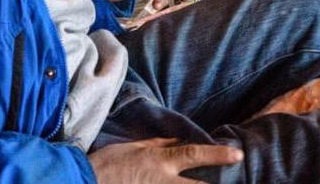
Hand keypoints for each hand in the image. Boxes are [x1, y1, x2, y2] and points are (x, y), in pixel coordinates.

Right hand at [89, 138, 242, 183]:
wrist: (81, 183)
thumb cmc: (106, 164)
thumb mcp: (133, 147)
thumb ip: (159, 146)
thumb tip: (178, 141)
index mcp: (159, 162)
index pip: (194, 155)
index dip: (218, 155)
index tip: (237, 154)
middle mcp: (162, 183)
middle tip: (238, 181)